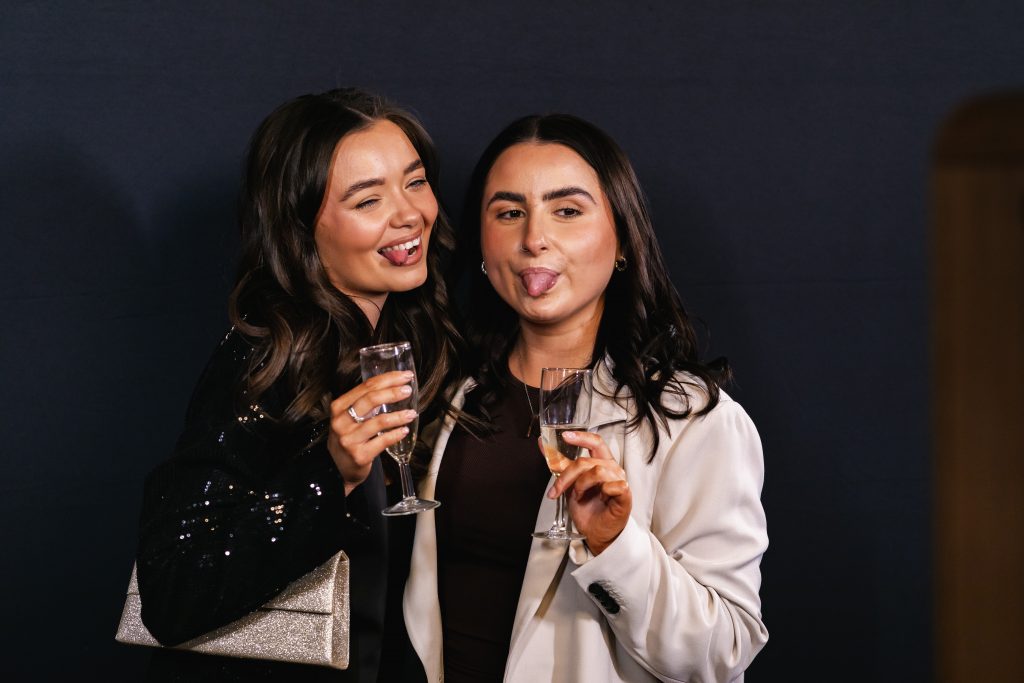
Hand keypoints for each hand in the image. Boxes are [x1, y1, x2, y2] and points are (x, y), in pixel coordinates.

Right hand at [328, 370, 416, 495]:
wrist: (336, 469)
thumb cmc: (349, 437)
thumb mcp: (349, 417)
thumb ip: (365, 403)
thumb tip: (394, 386)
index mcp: (339, 407)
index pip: (366, 386)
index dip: (388, 379)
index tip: (405, 376)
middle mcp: (341, 421)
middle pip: (370, 400)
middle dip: (393, 392)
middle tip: (408, 390)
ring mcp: (349, 439)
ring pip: (378, 421)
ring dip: (398, 416)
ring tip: (412, 413)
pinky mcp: (359, 455)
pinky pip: (382, 442)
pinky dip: (396, 434)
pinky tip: (404, 430)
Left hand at [546, 431, 631, 554]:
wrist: (594, 532)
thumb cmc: (586, 507)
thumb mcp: (569, 484)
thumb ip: (560, 464)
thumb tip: (544, 445)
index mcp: (601, 462)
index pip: (595, 441)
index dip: (580, 436)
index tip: (565, 436)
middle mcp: (611, 468)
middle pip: (586, 460)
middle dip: (566, 475)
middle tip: (557, 490)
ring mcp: (619, 480)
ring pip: (596, 471)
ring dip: (580, 486)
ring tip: (579, 496)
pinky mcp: (625, 493)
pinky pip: (612, 485)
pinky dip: (601, 492)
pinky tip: (601, 498)